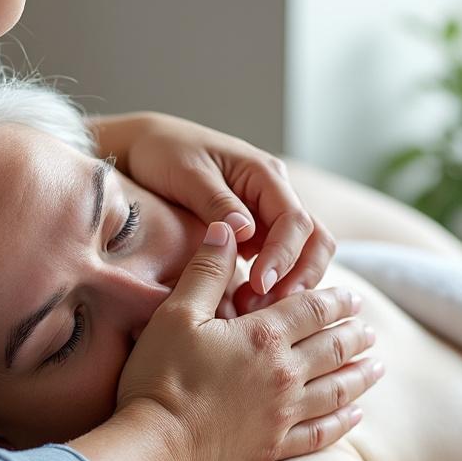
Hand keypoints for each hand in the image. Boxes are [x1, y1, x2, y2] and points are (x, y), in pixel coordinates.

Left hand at [92, 112, 335, 302]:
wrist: (147, 148)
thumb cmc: (165, 154)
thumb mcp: (187, 174)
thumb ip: (217, 203)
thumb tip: (246, 232)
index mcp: (265, 174)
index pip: (295, 220)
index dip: (283, 256)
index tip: (260, 284)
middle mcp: (274, 195)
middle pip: (314, 240)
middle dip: (300, 277)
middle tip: (266, 309)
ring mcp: (266, 215)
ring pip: (302, 255)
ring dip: (287, 286)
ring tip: (250, 312)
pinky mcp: (254, 234)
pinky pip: (276, 263)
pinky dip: (269, 287)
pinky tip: (241, 307)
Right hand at [115, 222, 381, 460]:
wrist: (157, 444)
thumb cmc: (161, 375)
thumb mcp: (177, 313)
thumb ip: (207, 269)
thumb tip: (228, 227)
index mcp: (264, 336)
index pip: (314, 310)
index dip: (337, 300)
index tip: (354, 296)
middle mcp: (285, 374)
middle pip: (333, 349)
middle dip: (354, 335)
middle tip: (370, 330)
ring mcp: (284, 414)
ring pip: (337, 390)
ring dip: (361, 375)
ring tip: (378, 366)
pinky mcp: (275, 447)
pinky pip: (323, 434)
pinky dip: (344, 422)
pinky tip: (356, 414)